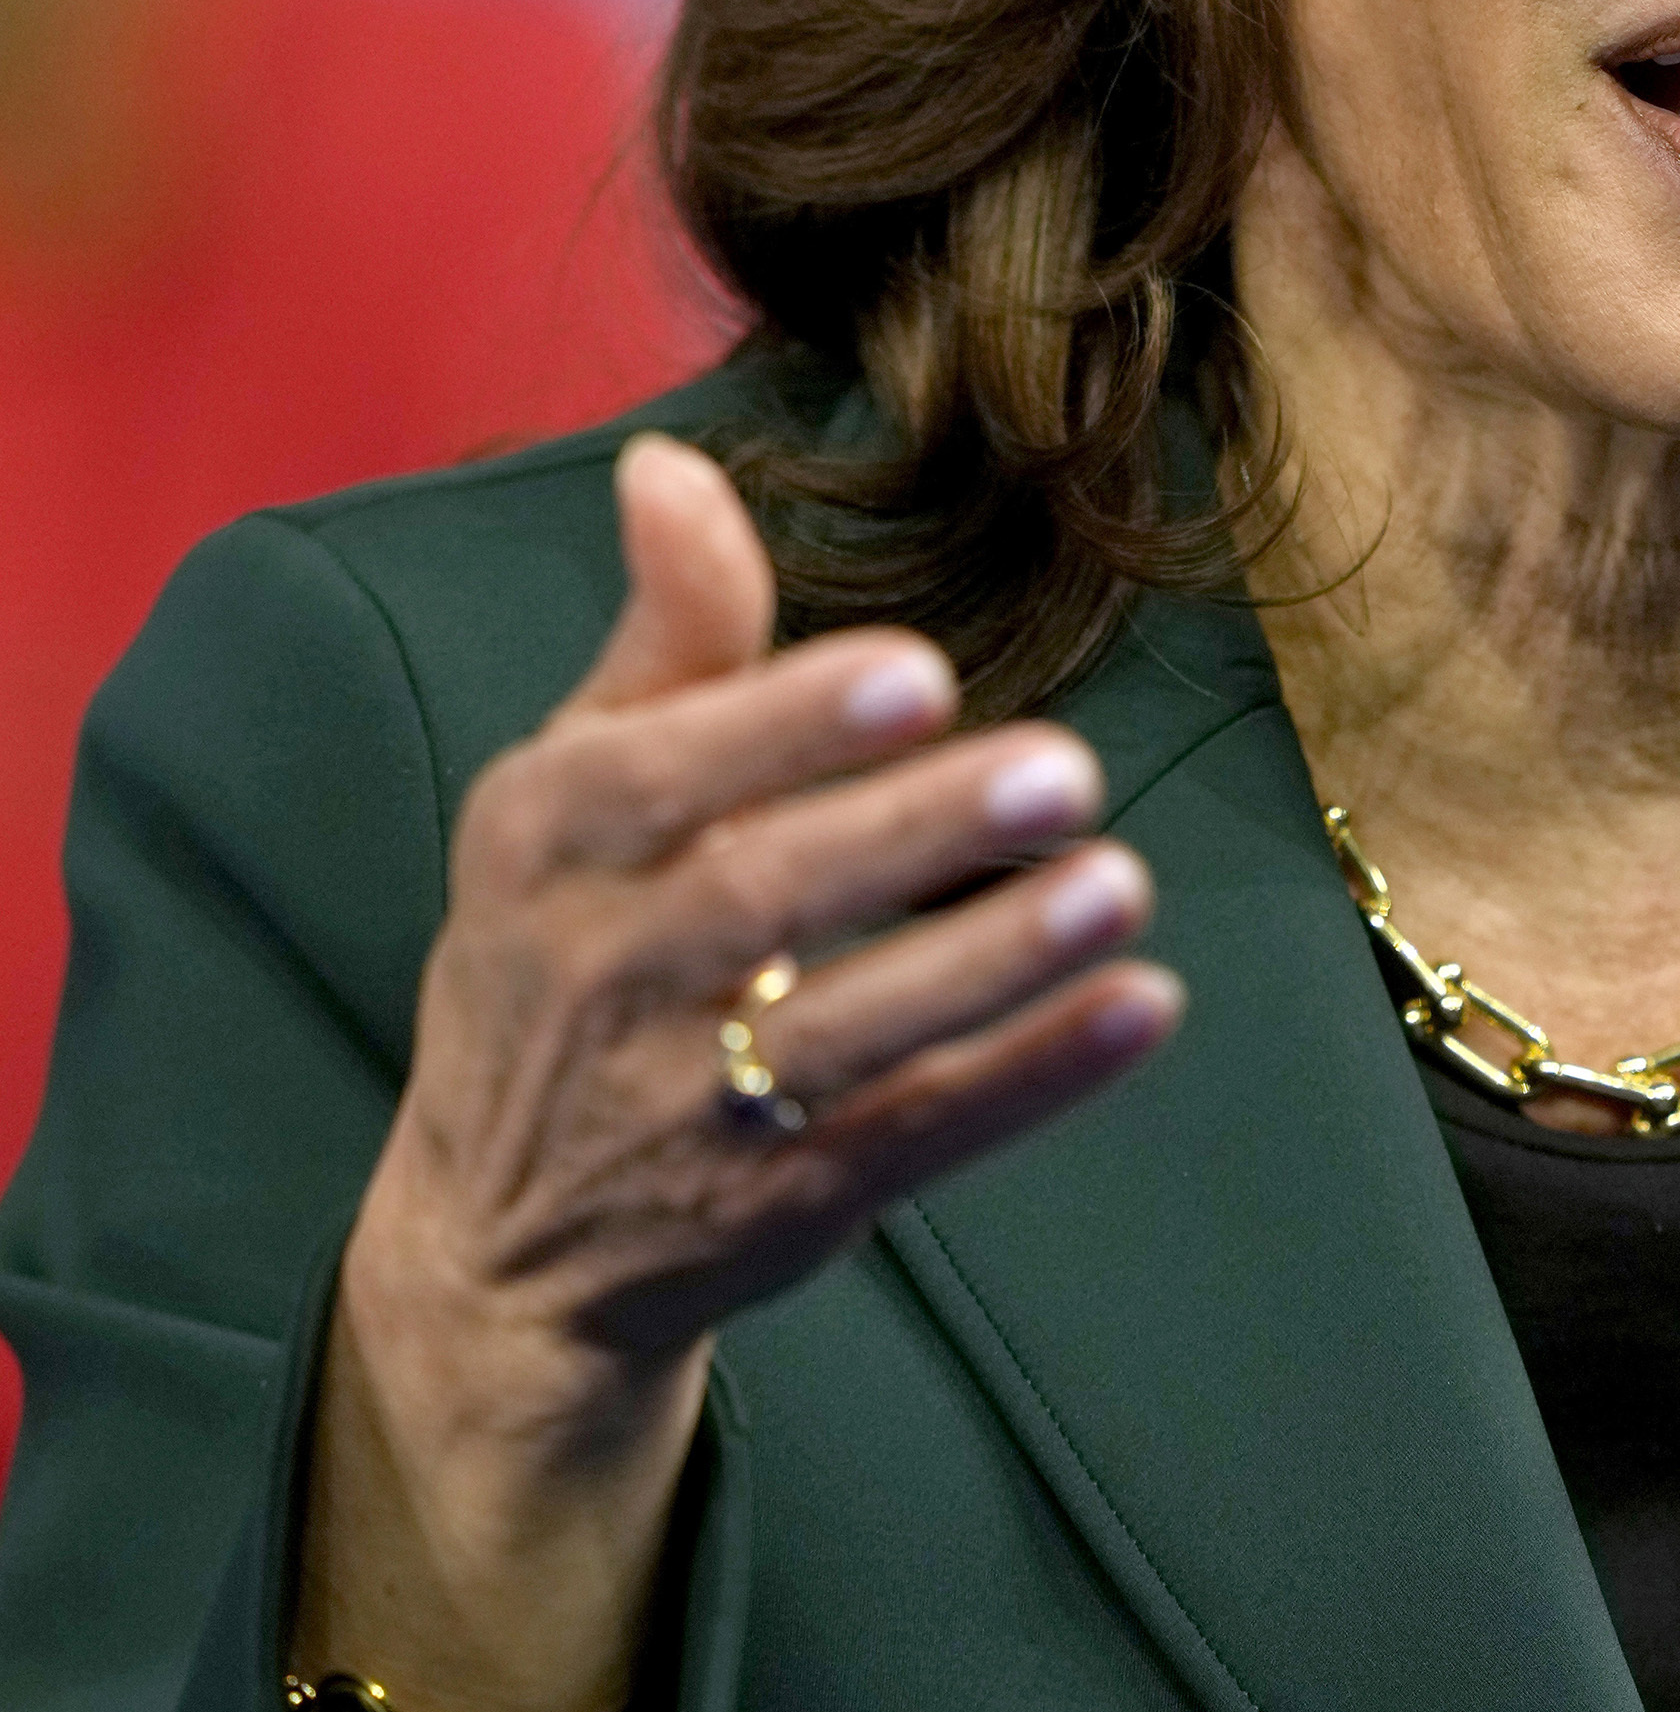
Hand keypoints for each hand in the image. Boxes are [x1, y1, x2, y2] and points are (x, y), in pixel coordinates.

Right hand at [310, 432, 1180, 1711]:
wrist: (501, 1244)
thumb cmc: (571, 950)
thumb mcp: (578, 793)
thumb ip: (666, 640)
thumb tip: (672, 467)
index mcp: (541, 846)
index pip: (645, 774)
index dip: (779, 724)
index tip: (919, 673)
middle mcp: (596, 976)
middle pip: (760, 899)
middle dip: (914, 833)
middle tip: (1066, 770)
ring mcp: (685, 1108)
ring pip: (846, 1029)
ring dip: (993, 961)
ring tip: (1119, 884)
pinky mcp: (780, 1205)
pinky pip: (918, 1134)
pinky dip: (1033, 1078)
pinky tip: (1145, 1010)